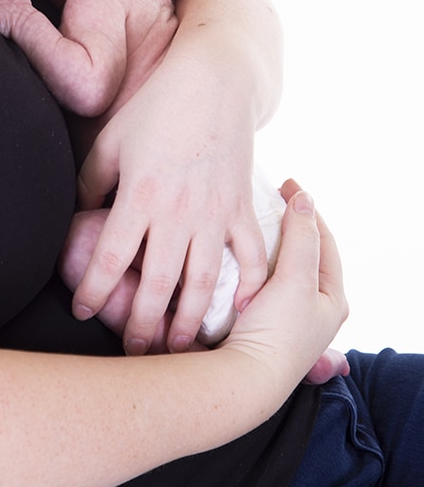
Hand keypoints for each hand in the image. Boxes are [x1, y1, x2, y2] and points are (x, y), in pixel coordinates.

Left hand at [72, 78, 267, 355]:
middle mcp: (176, 213)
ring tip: (176, 348)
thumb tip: (80, 216)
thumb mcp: (112, 141)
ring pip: (201, 284)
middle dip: (141, 326)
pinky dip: (249, 288)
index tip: (83, 311)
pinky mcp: (242, 208)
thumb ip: (92, 182)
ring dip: (187, 322)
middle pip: (155, 285)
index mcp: (138, 195)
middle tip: (132, 353)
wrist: (213, 80)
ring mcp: (214, 214)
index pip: (108, 259)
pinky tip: (241, 313)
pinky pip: (250, 258)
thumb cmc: (157, 107)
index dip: (93, 291)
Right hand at [222, 181, 348, 391]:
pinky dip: (246, 261)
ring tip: (247, 219)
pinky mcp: (255, 318)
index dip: (307, 209)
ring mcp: (282, 314)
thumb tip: (304, 198)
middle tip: (265, 198)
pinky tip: (232, 248)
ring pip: (275, 265)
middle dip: (284, 224)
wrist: (239, 379)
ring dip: (263, 242)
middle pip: (301, 252)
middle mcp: (311, 307)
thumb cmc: (276, 334)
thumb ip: (301, 237)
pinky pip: (252, 278)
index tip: (286, 185)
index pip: (324, 240)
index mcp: (332, 299)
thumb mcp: (297, 279)